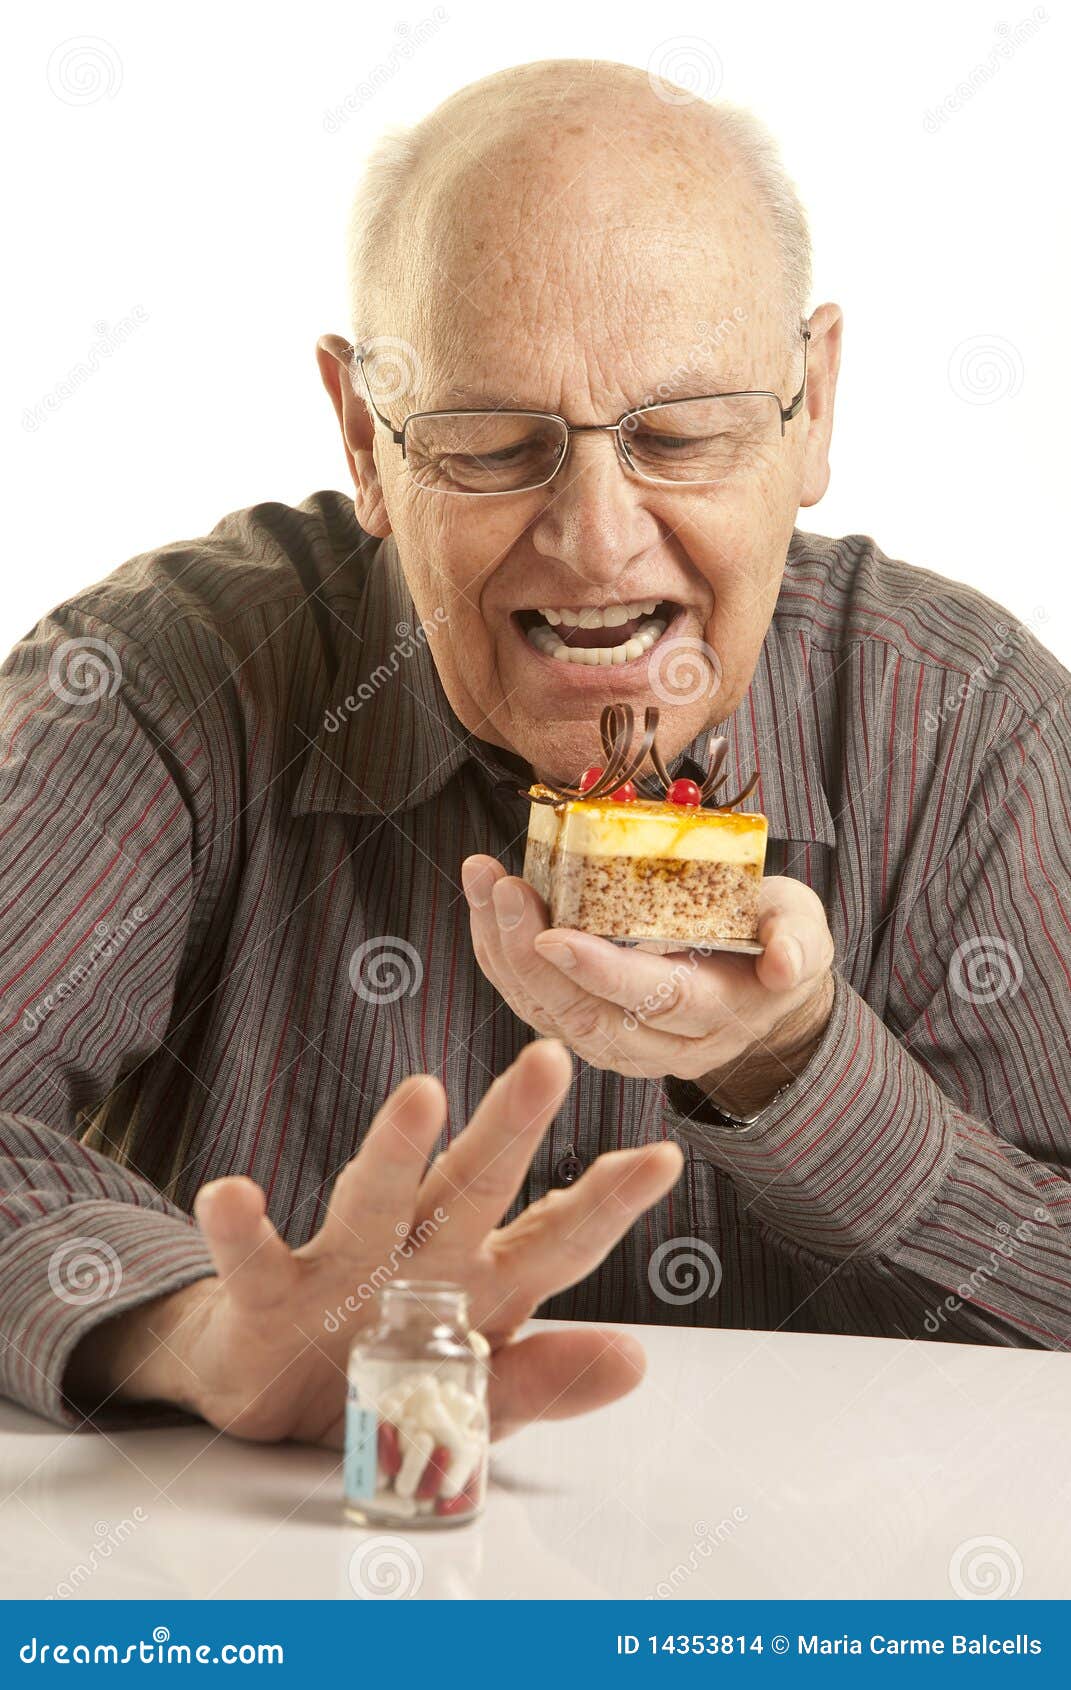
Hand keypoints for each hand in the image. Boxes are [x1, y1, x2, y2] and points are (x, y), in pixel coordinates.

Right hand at [67, 1041, 681, 1447]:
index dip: (610, 1203)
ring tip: (420, 1096)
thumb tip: (635, 1360)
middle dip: (515, 1127)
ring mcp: (340, 1267)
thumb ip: (545, 1381)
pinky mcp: (266, 1294)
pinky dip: (242, 1228)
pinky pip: (254, 1259)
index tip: (664, 1158)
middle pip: (474, 1185)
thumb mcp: (475, 1402)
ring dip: (397, 1148)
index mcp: (483, 1283)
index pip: (559, 1238)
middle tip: (551, 1061)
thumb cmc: (383, 1383)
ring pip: (374, 1199)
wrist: (268, 1405)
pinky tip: (234, 1194)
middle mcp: (418, 1257)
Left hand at [462, 856, 834, 1104]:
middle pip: (585, 1014)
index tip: (553, 933)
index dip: (601, 971)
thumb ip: (797, 943)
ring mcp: (619, 1046)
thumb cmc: (777, 940)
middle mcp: (660, 1045)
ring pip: (547, 1011)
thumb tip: (784, 963)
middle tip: (504, 888)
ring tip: (483, 880)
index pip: (652, 1000)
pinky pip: (532, 1002)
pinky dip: (499, 955)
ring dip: (503, 948)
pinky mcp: (586, 1030)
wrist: (761, 985)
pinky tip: (484, 903)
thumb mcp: (803, 931)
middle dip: (532, 953)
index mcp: (714, 1016)